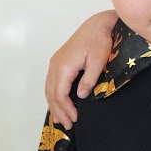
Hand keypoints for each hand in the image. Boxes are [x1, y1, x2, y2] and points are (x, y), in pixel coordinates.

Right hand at [46, 10, 116, 128]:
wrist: (97, 25)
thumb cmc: (100, 41)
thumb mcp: (98, 61)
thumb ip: (89, 79)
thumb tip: (80, 96)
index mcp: (63, 67)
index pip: (59, 94)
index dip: (66, 109)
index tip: (75, 119)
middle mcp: (55, 65)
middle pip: (51, 93)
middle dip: (59, 110)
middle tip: (68, 125)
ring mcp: (55, 62)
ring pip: (49, 88)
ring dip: (54, 104)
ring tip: (61, 119)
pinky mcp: (59, 61)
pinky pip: (52, 82)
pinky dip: (54, 95)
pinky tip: (59, 103)